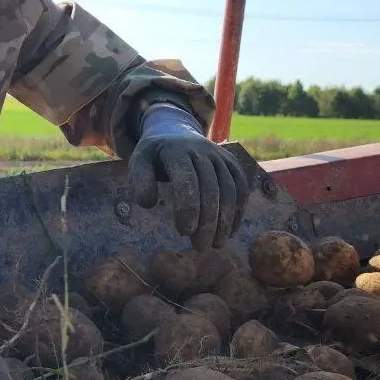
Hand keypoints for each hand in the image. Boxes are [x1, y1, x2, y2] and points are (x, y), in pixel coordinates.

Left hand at [129, 103, 250, 249]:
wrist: (175, 131)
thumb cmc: (155, 156)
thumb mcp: (139, 162)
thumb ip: (140, 180)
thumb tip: (148, 203)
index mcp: (176, 150)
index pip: (186, 179)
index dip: (188, 207)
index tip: (183, 232)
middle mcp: (202, 150)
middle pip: (211, 188)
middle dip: (207, 221)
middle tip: (200, 247)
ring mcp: (220, 156)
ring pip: (229, 190)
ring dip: (225, 220)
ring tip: (216, 245)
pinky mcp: (232, 163)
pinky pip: (240, 188)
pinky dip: (237, 212)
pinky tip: (229, 232)